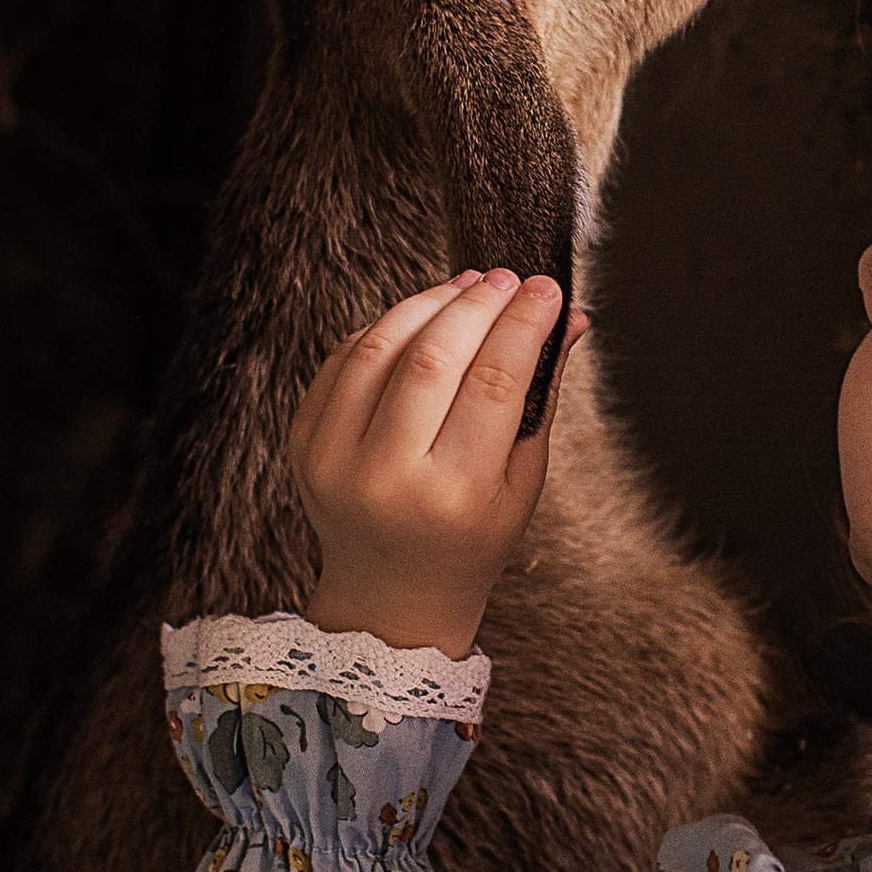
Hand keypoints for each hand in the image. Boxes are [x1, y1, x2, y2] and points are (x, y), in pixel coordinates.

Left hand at [292, 269, 580, 656]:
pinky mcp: (303, 442)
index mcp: (454, 496)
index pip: (494, 382)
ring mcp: (333, 459)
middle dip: (477, 305)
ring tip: (466, 287)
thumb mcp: (522, 483)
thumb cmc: (468, 541)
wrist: (390, 593)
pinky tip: (420, 318)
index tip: (547, 291)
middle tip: (507, 279)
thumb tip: (568, 319)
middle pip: (434, 357)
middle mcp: (386, 478)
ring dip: (428, 304)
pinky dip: (385, 328)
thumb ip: (541, 398)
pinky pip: (343, 361)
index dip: (523, 325)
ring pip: (380, 348)